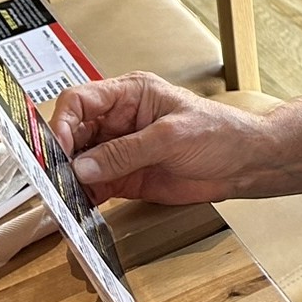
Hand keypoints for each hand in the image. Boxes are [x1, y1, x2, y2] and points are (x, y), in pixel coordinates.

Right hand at [49, 72, 275, 205]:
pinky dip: (84, 197)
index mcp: (130, 94)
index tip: (58, 149)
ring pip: (80, 162)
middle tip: (54, 179)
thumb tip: (82, 166)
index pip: (80, 100)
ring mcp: (121, 150)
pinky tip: (79, 206)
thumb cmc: (220, 134)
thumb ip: (125, 152)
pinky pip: (95, 186)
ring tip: (64, 197)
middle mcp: (120, 121)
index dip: (63, 122)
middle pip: (74, 133)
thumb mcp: (171, 137)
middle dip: (61, 156)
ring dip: (70, 180)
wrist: (246, 165)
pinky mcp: (127, 177)